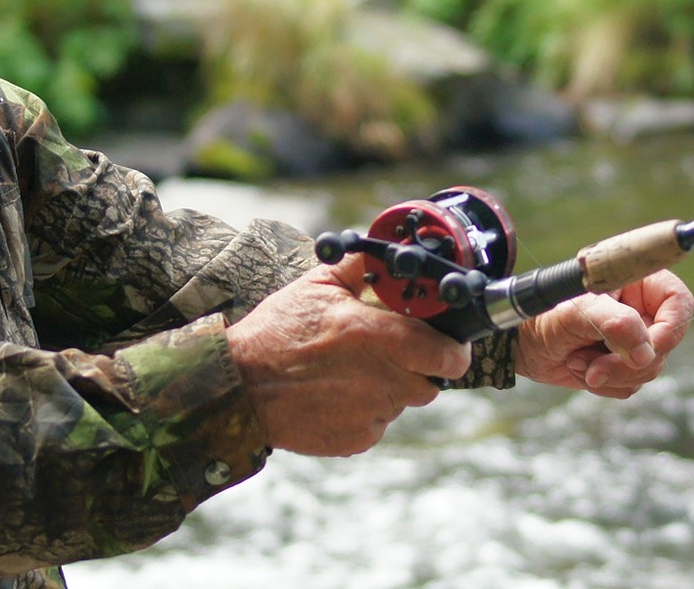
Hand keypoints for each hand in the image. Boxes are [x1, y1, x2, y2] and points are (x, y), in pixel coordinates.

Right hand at [227, 253, 471, 456]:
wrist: (239, 387)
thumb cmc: (277, 331)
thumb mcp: (316, 286)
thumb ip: (358, 268)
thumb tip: (384, 252)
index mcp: (377, 337)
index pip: (448, 355)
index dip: (454, 350)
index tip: (447, 342)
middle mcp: (382, 380)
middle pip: (430, 382)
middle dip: (420, 368)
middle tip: (391, 353)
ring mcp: (370, 414)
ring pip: (402, 403)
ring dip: (391, 388)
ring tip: (353, 372)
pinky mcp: (356, 440)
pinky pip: (377, 424)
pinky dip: (366, 411)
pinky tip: (336, 394)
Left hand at [515, 270, 693, 397]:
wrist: (520, 344)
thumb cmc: (544, 315)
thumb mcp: (577, 312)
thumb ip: (615, 324)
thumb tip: (647, 353)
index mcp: (634, 283)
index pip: (677, 301)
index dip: (673, 326)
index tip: (652, 346)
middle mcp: (639, 310)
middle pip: (665, 343)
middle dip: (628, 362)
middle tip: (596, 366)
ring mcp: (632, 340)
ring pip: (649, 369)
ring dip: (611, 373)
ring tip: (577, 361)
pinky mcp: (623, 365)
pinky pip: (632, 385)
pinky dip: (606, 385)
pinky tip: (580, 369)